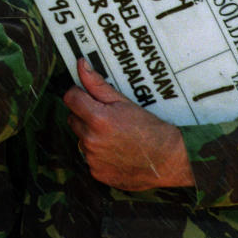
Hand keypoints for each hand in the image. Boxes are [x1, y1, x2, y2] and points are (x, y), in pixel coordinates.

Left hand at [63, 57, 194, 189]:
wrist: (167, 161)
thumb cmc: (149, 129)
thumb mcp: (124, 102)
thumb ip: (97, 84)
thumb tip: (80, 65)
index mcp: (97, 119)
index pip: (70, 98)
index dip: (78, 93)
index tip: (88, 95)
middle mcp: (91, 140)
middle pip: (72, 119)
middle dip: (85, 115)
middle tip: (107, 117)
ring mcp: (92, 159)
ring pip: (81, 139)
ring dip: (91, 135)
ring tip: (115, 135)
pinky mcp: (96, 173)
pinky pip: (89, 157)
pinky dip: (98, 154)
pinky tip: (116, 151)